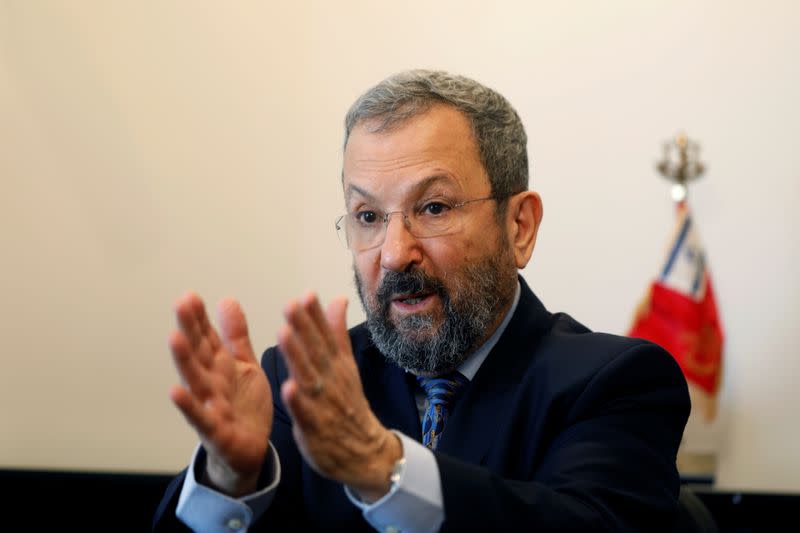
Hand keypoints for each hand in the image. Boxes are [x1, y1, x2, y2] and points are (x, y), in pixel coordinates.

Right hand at [168, 292, 271, 496]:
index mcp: (220, 367)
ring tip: (174, 337)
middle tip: (181, 304)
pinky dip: (187, 405)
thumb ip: (235, 336)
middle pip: (198, 353)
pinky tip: (175, 391)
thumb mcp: (244, 365)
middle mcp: (211, 383)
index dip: (199, 318)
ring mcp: (210, 406)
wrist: (250, 450)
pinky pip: (200, 417)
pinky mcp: (215, 431)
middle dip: (190, 329)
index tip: (190, 296)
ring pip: (195, 379)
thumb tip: (226, 300)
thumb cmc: (244, 406)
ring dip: (184, 359)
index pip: (207, 338)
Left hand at [278, 293, 401, 501]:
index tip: (306, 294)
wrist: (365, 451)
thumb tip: (338, 299)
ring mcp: (323, 403)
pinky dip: (297, 401)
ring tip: (284, 334)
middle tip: (291, 306)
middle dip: (304, 328)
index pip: (326, 335)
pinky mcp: (314, 427)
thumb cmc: (348, 404)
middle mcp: (330, 380)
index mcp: (336, 364)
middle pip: (316, 351)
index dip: (315, 315)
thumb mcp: (345, 365)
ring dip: (297, 356)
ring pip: (308, 377)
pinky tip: (287, 387)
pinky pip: (305, 413)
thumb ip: (337, 332)